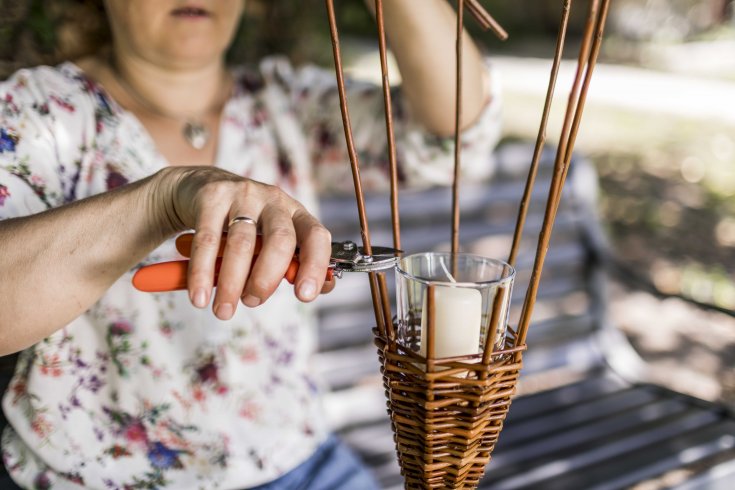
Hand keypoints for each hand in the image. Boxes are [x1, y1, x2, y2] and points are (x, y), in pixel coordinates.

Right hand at [152, 166, 333, 319]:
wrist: (200, 190)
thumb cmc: (245, 226)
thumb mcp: (270, 241)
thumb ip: (291, 264)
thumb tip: (318, 290)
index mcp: (296, 214)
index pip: (315, 237)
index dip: (315, 266)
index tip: (305, 296)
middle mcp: (274, 202)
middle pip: (280, 240)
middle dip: (267, 278)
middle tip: (252, 301)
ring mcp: (243, 195)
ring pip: (241, 244)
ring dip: (231, 283)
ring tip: (222, 311)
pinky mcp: (212, 197)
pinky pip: (207, 240)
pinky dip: (202, 272)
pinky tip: (199, 296)